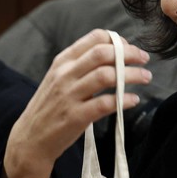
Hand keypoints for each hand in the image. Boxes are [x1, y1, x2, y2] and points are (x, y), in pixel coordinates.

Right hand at [2, 29, 151, 177]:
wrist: (30, 139)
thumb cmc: (51, 106)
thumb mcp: (59, 78)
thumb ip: (81, 64)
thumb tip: (115, 52)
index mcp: (63, 61)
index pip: (94, 38)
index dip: (118, 41)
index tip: (130, 48)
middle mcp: (65, 75)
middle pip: (103, 53)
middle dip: (129, 54)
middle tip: (144, 60)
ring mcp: (69, 96)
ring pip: (107, 76)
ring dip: (132, 75)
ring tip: (146, 78)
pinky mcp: (75, 117)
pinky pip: (105, 103)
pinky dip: (124, 100)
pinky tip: (134, 100)